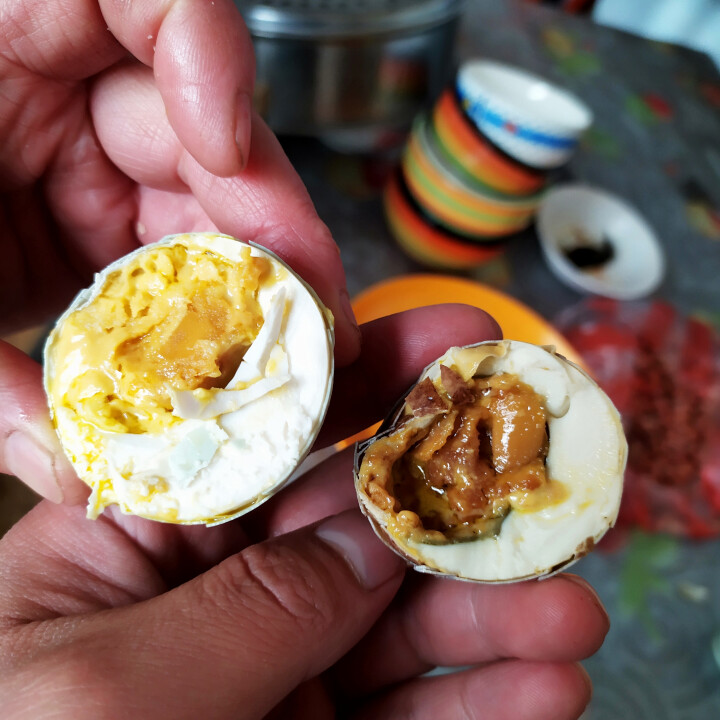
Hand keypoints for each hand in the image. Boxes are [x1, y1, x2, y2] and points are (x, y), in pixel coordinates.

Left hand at [0, 0, 358, 502]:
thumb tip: (65, 460)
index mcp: (11, 30)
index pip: (153, 3)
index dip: (210, 61)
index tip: (225, 146)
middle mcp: (66, 91)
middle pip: (209, 136)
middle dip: (272, 232)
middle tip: (312, 317)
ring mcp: (86, 162)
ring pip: (207, 214)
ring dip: (249, 293)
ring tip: (282, 360)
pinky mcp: (90, 223)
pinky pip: (169, 263)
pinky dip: (199, 317)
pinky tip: (222, 364)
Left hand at [0, 307, 607, 719]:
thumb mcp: (110, 687)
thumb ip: (249, 606)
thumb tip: (371, 538)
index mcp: (145, 541)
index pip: (273, 435)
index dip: (367, 379)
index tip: (453, 344)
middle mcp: (218, 597)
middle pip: (361, 526)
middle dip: (457, 505)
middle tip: (537, 480)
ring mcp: (275, 675)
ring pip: (402, 626)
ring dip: (491, 613)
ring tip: (572, 606)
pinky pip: (412, 719)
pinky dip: (482, 704)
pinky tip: (545, 686)